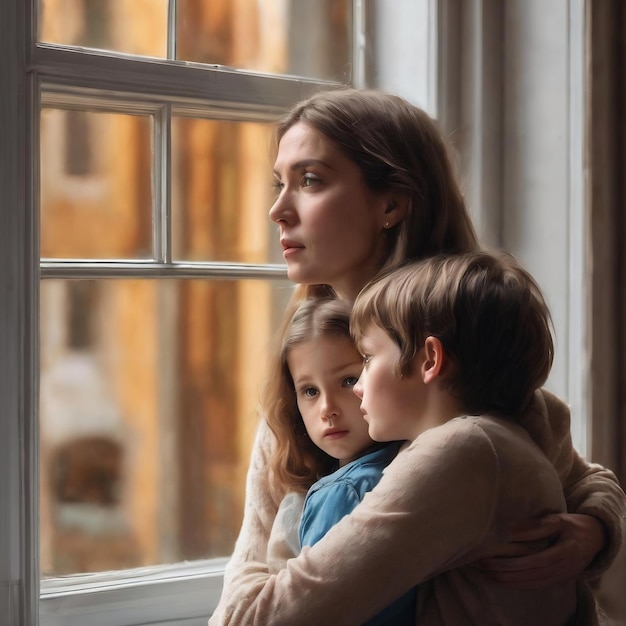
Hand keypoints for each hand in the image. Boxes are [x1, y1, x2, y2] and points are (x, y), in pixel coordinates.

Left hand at [472, 513, 605, 588]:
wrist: (595, 539)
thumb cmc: (574, 526)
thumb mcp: (559, 520)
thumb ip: (536, 526)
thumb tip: (509, 530)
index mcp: (563, 553)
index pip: (531, 562)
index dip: (508, 563)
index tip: (488, 559)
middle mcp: (561, 569)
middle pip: (526, 575)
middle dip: (501, 572)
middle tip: (479, 565)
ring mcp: (559, 577)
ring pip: (528, 583)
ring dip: (505, 580)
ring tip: (484, 572)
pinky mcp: (557, 581)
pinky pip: (533, 586)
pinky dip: (515, 584)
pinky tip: (500, 579)